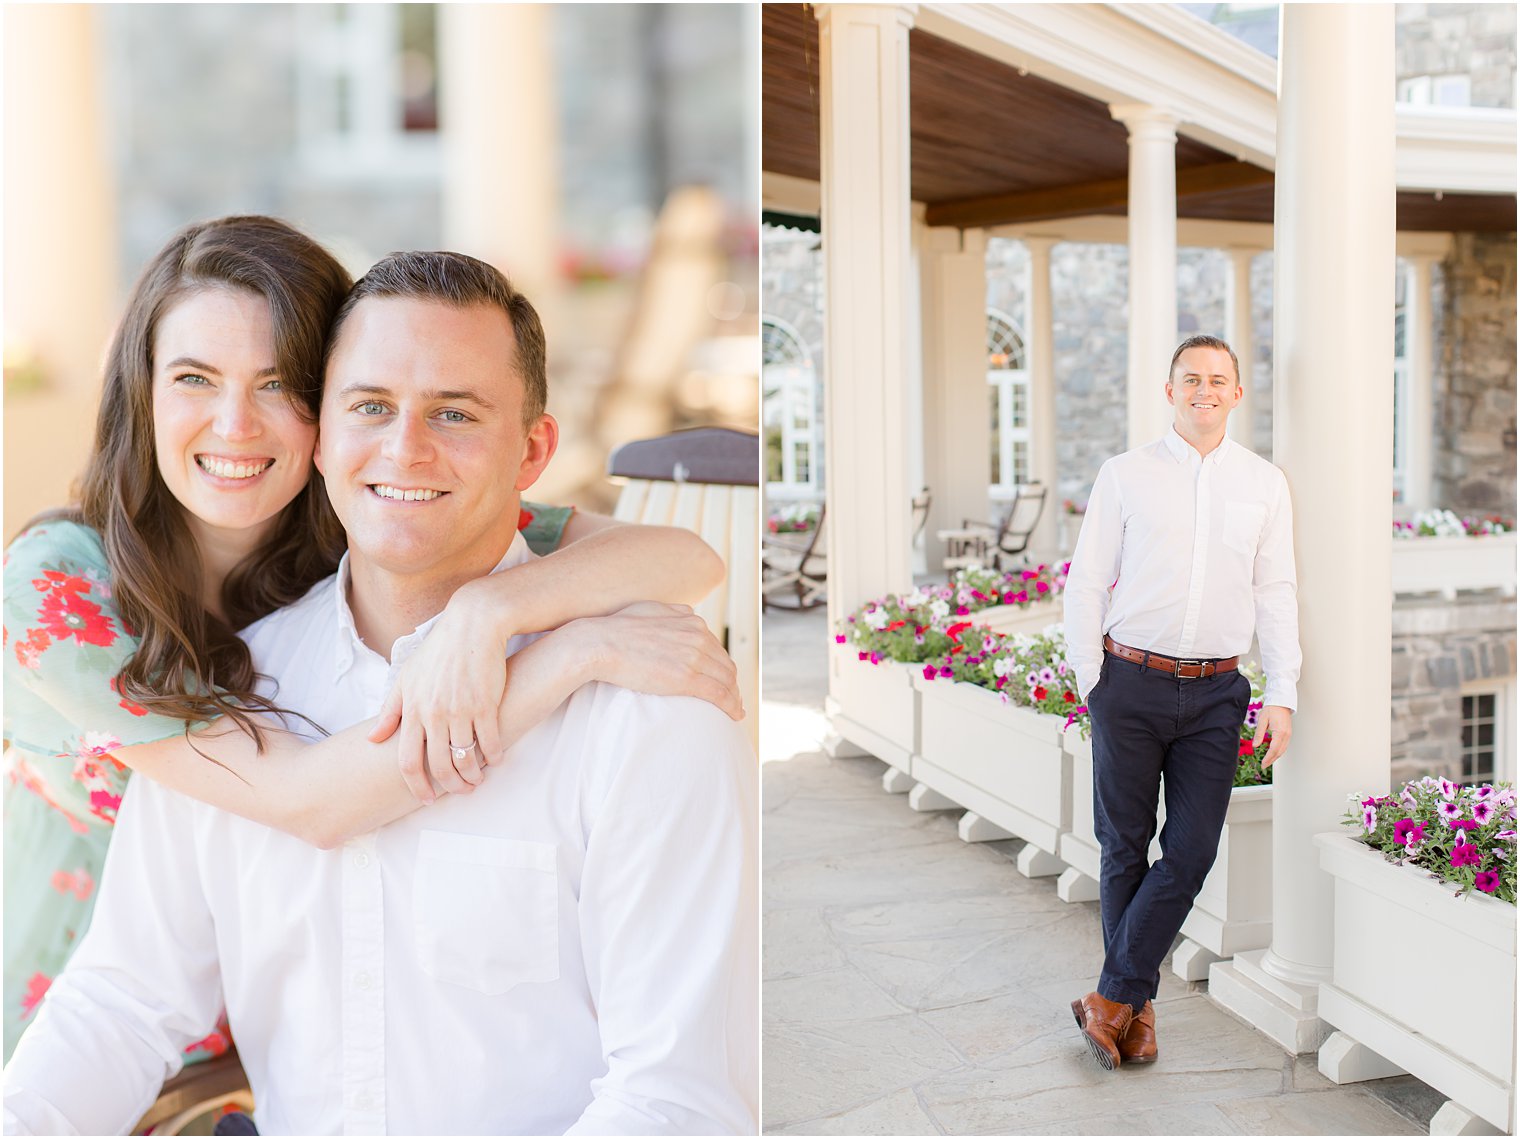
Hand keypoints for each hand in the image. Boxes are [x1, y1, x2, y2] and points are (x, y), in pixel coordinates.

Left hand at [367, 591, 508, 803]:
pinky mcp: (485, 704)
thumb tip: (372, 738)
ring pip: (465, 758)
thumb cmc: (438, 651)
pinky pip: (489, 742)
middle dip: (449, 786)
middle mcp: (434, 713)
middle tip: (459, 792)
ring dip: (473, 775)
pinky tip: (495, 759)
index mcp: (412, 710)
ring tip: (478, 779)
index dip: (416, 785)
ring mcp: (460, 710)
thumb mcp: (406, 678)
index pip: (407, 760)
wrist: (472, 625)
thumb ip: (390, 711)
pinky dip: (493, 756)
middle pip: (438, 765)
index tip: (425, 798)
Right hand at [572, 602, 743, 719]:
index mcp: (692, 622)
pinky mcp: (687, 678)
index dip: (723, 667)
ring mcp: (694, 657)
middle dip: (733, 684)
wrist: (601, 644)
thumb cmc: (618, 628)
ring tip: (734, 710)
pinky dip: (732, 706)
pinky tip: (735, 715)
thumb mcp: (650, 608)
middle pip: (726, 665)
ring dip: (735, 697)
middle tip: (733, 699)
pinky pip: (720, 695)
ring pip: (728, 681)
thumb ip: (673, 611)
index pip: (717, 648)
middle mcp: (698, 637)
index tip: (723, 680)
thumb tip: (689, 613)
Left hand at [1253, 705, 1292, 767]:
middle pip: (1279, 752)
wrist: (1281, 702)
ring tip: (1267, 762)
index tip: (1262, 764)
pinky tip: (1273, 754)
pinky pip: (1284, 746)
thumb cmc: (1271, 709)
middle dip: (1271, 760)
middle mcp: (1286, 735)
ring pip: (1283, 750)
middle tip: (1263, 766)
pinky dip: (1279, 752)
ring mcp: (1289, 734)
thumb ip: (1259, 733)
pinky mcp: (1288, 733)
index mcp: (1280, 732)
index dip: (1268, 758)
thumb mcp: (1262, 720)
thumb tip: (1255, 745)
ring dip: (1275, 757)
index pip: (1274, 749)